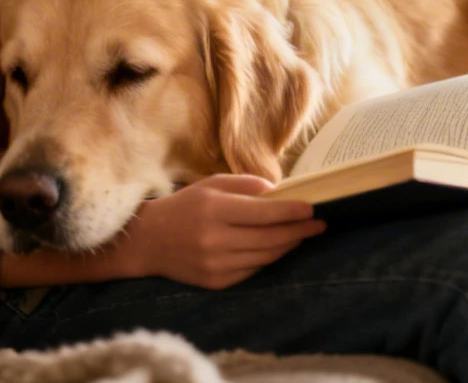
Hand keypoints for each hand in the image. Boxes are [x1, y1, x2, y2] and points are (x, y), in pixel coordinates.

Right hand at [116, 174, 325, 289]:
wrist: (149, 241)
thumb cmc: (185, 206)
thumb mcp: (212, 184)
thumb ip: (247, 185)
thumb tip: (280, 192)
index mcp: (214, 210)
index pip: (263, 213)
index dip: (291, 212)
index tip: (312, 208)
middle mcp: (215, 239)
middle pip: (270, 238)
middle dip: (299, 231)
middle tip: (318, 225)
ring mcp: (216, 264)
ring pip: (265, 257)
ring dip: (288, 246)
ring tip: (302, 235)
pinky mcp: (216, 282)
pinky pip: (253, 270)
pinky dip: (268, 258)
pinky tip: (278, 248)